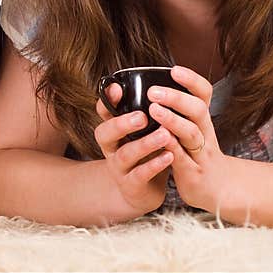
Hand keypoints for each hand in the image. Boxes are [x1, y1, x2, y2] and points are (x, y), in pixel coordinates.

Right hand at [94, 82, 173, 215]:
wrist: (144, 191)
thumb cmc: (147, 153)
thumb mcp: (144, 130)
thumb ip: (150, 111)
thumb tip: (167, 81)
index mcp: (114, 129)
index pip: (104, 111)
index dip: (108, 100)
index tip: (119, 88)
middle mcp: (111, 147)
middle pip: (104, 133)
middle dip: (121, 123)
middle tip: (142, 116)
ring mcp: (119, 167)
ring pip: (124, 154)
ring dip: (144, 144)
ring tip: (164, 134)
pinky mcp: (131, 185)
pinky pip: (139, 175)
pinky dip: (154, 165)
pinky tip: (169, 156)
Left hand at [147, 65, 223, 209]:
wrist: (218, 189)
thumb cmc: (197, 154)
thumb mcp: (190, 129)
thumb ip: (176, 110)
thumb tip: (152, 86)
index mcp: (201, 119)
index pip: (204, 94)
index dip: (192, 80)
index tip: (174, 70)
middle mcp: (205, 133)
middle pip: (198, 110)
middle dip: (177, 98)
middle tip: (153, 91)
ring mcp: (201, 154)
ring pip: (192, 133)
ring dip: (173, 120)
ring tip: (154, 110)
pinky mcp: (193, 174)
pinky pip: (183, 159)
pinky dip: (172, 148)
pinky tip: (160, 139)